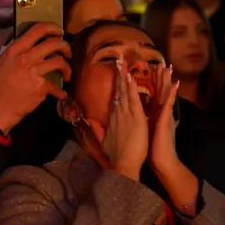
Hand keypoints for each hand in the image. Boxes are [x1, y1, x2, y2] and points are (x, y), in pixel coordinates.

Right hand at [0, 22, 70, 133]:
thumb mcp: (3, 61)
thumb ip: (17, 51)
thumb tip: (32, 45)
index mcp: (16, 49)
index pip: (38, 29)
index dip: (53, 27)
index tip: (60, 32)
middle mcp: (25, 57)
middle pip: (54, 43)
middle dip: (66, 46)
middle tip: (68, 53)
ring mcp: (34, 71)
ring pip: (60, 61)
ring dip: (67, 68)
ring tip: (67, 74)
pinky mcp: (40, 87)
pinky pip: (57, 86)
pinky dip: (60, 92)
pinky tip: (60, 95)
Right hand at [85, 59, 148, 179]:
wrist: (123, 164)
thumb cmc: (116, 155)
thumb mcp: (104, 141)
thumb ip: (97, 130)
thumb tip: (88, 121)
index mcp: (113, 118)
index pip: (115, 97)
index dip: (116, 84)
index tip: (117, 72)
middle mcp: (118, 113)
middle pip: (119, 90)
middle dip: (119, 75)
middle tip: (119, 60)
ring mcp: (126, 115)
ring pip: (125, 92)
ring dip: (124, 76)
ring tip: (123, 62)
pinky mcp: (136, 118)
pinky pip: (133, 100)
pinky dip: (132, 88)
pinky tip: (130, 77)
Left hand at [148, 64, 180, 173]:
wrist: (161, 161)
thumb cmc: (151, 148)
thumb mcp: (146, 132)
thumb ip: (146, 123)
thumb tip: (143, 118)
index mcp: (153, 114)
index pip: (152, 95)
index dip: (152, 83)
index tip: (152, 71)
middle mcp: (160, 113)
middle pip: (160, 91)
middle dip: (160, 77)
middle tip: (161, 63)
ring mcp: (164, 116)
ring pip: (165, 94)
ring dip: (167, 81)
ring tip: (168, 67)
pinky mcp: (166, 121)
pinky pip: (169, 105)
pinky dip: (172, 94)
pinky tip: (176, 84)